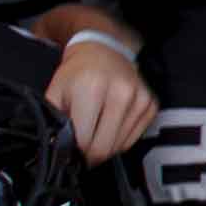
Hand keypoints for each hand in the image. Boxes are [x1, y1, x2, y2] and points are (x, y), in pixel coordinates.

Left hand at [47, 37, 158, 164]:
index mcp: (92, 88)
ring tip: (95, 134)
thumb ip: (53, 121)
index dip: (74, 150)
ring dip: (105, 147)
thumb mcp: (56, 92)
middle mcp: (120, 93)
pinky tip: (110, 128)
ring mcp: (139, 99)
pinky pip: (133, 140)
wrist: (105, 51)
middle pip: (104, 147)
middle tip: (81, 150)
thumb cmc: (77, 73)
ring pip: (119, 147)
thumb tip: (58, 149)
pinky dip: (119, 140)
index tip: (70, 148)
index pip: (84, 139)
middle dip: (90, 155)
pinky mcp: (151, 105)